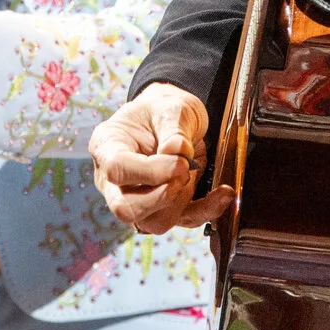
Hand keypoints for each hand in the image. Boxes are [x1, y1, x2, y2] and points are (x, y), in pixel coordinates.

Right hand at [91, 83, 228, 234]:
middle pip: (126, 209)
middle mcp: (114, 181)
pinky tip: (222, 194)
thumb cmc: (163, 110)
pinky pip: (182, 222)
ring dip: (182, 202)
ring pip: (153, 223)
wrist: (174, 119)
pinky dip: (206, 210)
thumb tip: (178, 152)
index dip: (150, 172)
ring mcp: (136, 199)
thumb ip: (173, 128)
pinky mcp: (163, 210)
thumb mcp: (170, 107)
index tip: (181, 162)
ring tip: (193, 172)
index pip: (117, 171)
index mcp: (107, 148)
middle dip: (162, 196)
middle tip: (184, 171)